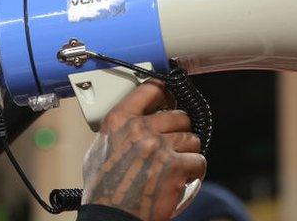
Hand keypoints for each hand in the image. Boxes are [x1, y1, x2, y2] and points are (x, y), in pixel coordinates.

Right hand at [81, 80, 205, 220]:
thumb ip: (116, 132)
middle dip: (179, 130)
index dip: (164, 92)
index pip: (149, 89)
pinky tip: (183, 177)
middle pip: (178, 115)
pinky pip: (199, 161)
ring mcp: (160, 147)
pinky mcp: (176, 167)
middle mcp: (140, 129)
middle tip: (174, 144)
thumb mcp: (97, 150)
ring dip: (187, 152)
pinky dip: (194, 171)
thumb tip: (130, 122)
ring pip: (191, 139)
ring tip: (177, 165)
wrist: (112, 217)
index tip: (169, 95)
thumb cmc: (102, 190)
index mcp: (119, 121)